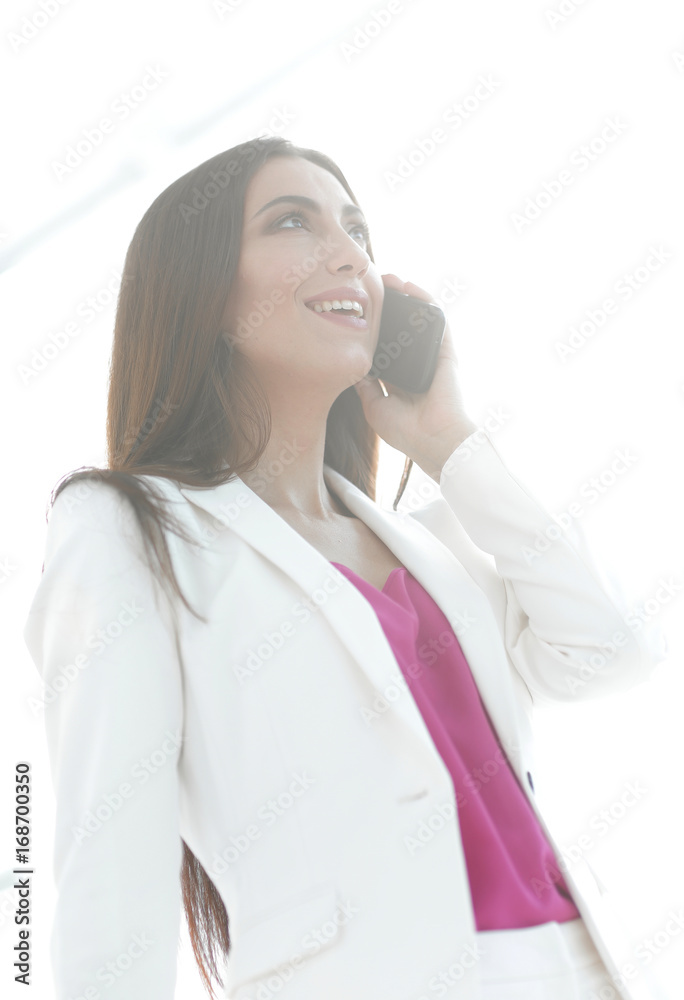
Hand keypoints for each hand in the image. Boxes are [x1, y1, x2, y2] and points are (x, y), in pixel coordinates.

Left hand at [353, 274, 477, 480]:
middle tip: (370, 289)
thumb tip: (352, 368)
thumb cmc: (406, 431)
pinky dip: (425, 302)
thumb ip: (364, 386)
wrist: (435, 440)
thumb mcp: (374, 407)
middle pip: (401, 330)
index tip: (358, 313)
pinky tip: (411, 286)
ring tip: (390, 279)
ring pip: (419, 321)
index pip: (384, 348)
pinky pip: (437, 321)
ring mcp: (431, 357)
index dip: (373, 330)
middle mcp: (415, 366)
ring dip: (406, 298)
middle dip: (388, 309)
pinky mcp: (445, 352)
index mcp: (399, 381)